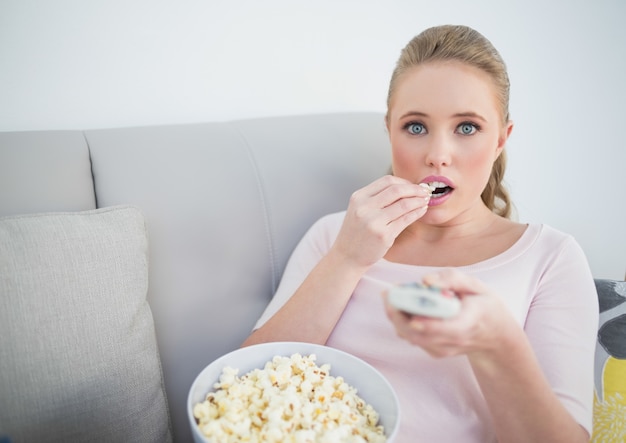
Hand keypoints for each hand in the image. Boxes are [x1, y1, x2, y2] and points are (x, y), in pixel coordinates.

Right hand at [331, 175, 430, 267]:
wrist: (346, 256)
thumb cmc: (356, 233)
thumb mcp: (359, 210)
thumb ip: (376, 198)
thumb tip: (405, 188)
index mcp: (358, 197)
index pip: (386, 181)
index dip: (404, 182)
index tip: (413, 186)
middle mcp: (365, 207)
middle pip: (396, 190)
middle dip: (414, 189)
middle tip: (424, 191)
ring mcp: (374, 222)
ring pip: (404, 204)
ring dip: (418, 201)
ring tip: (425, 201)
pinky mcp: (384, 235)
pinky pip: (406, 219)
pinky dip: (417, 213)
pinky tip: (421, 211)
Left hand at [384, 268, 514, 358]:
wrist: (494, 334)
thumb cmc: (484, 306)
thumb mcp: (476, 285)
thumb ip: (451, 279)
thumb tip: (425, 281)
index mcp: (468, 323)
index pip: (446, 329)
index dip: (427, 324)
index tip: (411, 315)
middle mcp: (454, 341)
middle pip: (420, 335)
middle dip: (399, 315)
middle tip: (388, 293)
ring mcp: (443, 349)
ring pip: (411, 337)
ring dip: (396, 316)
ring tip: (391, 294)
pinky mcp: (433, 351)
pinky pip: (411, 337)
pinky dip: (401, 321)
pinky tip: (400, 304)